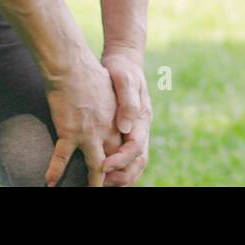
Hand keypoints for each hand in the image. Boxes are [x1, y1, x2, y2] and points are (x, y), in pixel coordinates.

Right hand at [43, 52, 123, 186]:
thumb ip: (118, 108)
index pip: (125, 149)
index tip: (118, 171)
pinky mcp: (69, 132)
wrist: (72, 67)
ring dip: (93, 182)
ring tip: (91, 192)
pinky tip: (50, 183)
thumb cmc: (91, 74)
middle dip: (112, 178)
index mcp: (118, 121)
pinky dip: (55, 171)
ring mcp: (88, 134)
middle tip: (108, 186)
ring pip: (94, 166)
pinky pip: (61, 158)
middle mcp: (107, 131)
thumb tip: (122, 124)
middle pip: (113, 161)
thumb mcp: (113, 91)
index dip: (123, 162)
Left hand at [99, 49, 152, 186]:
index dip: (120, 160)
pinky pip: (126, 156)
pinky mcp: (126, 130)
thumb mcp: (124, 78)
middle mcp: (141, 128)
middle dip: (122, 175)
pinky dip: (118, 169)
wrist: (123, 59)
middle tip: (103, 183)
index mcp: (142, 118)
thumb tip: (125, 127)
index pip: (135, 147)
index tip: (103, 166)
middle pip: (138, 161)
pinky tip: (104, 175)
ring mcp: (135, 130)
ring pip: (134, 163)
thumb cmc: (122, 68)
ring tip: (103, 184)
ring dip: (121, 176)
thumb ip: (127, 101)